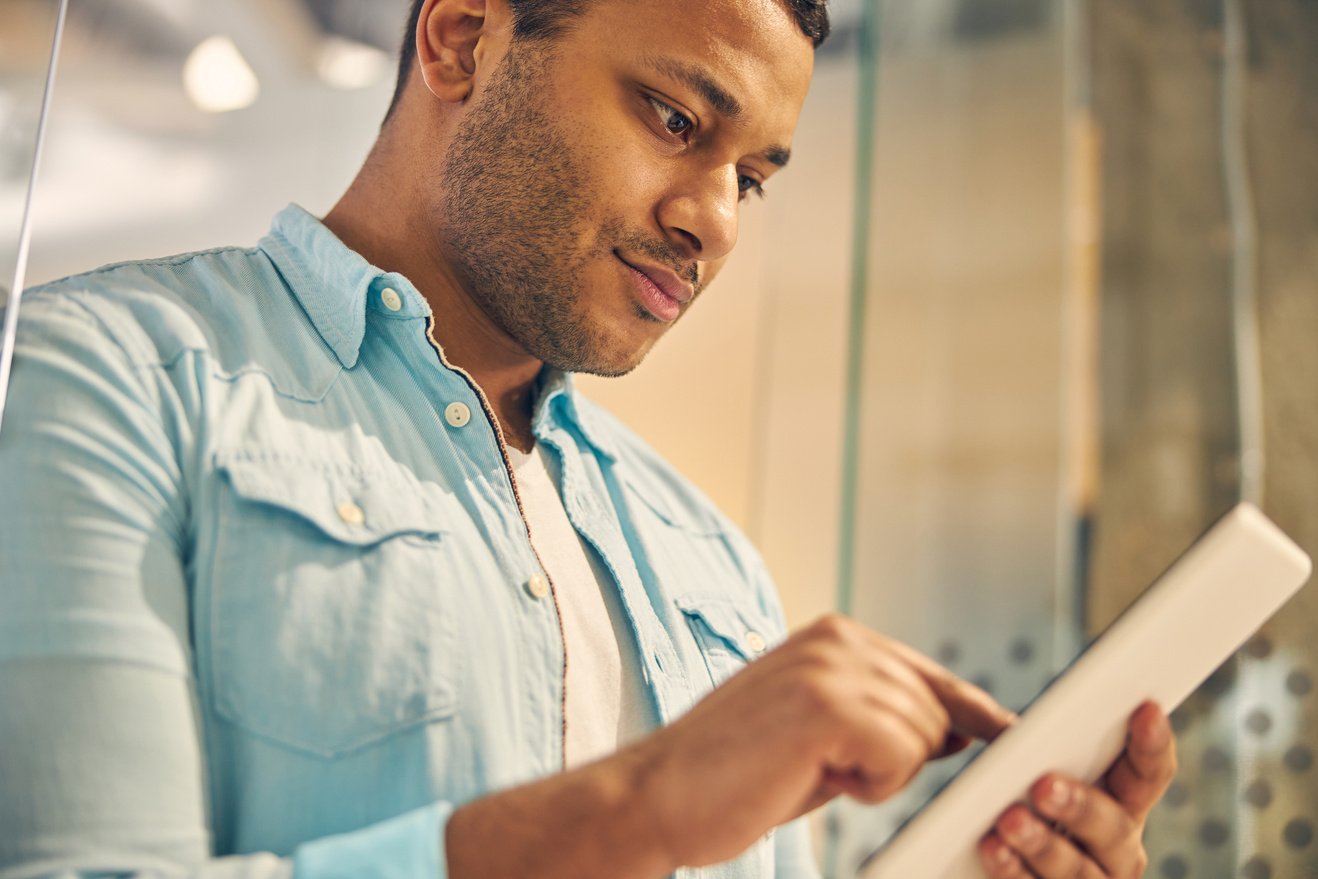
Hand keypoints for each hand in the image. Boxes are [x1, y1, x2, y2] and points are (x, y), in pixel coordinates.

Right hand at [631, 614, 1015, 867]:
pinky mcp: (827, 705)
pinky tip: (815, 777)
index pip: (930, 675)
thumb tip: (959, 729)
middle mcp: (835, 639)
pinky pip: (901, 755)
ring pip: (922, 733)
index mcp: (832, 637)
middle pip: (935, 710)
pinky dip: (870, 784)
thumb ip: (884, 719)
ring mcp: (830, 666)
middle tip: (829, 771)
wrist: (659, 794)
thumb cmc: (734, 774)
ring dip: (880, 773)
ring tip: (812, 770)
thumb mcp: (822, 735)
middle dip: (901, 758)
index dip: (971, 713)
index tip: (1010, 734)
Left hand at [978, 701, 1176, 877]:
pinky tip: (994, 851)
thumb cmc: (1006, 800)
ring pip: (1079, 871)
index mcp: (1119, 800)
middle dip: (1080, 806)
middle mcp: (1116, 848)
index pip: (1148, 772)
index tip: (1145, 710)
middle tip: (1043, 786)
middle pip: (1114, 828)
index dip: (1152, 744)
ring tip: (1009, 822)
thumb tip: (1011, 730)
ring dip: (1043, 846)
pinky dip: (1016, 874)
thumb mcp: (1013, 767)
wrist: (970, 859)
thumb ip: (1022, 746)